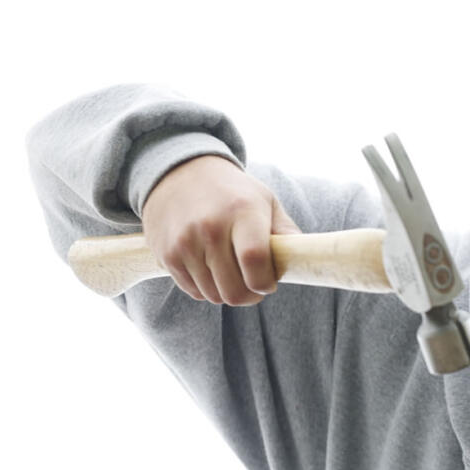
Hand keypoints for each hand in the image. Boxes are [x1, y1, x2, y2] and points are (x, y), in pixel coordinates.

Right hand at [141, 155, 300, 304]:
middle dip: (250, 295)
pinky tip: (211, 269)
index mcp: (242, 212)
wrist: (179, 173)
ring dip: (227, 292)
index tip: (269, 282)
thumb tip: (303, 260)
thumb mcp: (265, 201)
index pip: (255, 262)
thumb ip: (286, 232)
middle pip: (234, 290)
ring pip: (214, 296)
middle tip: (253, 285)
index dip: (265, 283)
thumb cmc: (233, 193)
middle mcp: (210, 227)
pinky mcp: (166, 255)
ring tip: (232, 273)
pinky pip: (193, 292)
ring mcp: (184, 242)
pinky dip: (206, 288)